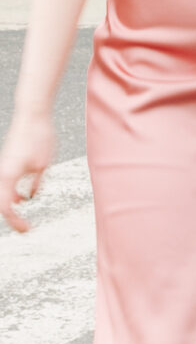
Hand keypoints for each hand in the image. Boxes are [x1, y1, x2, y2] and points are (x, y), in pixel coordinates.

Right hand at [0, 111, 54, 234]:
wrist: (33, 115)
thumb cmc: (39, 136)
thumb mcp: (43, 164)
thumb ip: (36, 182)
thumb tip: (29, 197)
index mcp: (8, 175)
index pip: (5, 207)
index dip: (15, 221)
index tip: (27, 229)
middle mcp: (2, 172)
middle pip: (1, 204)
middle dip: (12, 219)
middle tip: (25, 229)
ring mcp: (4, 167)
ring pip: (1, 194)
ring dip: (10, 207)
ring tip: (22, 220)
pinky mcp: (9, 162)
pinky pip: (6, 184)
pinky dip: (11, 194)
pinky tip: (21, 198)